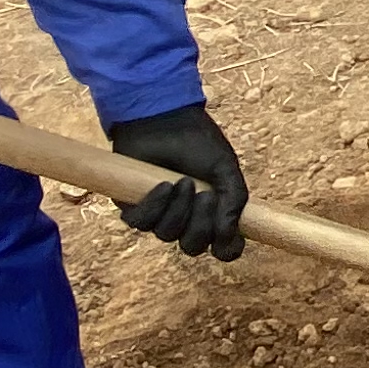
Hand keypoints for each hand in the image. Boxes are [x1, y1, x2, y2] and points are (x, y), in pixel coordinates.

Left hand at [105, 101, 251, 257]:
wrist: (163, 118)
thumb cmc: (197, 140)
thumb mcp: (225, 168)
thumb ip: (234, 200)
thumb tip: (231, 233)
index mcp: (212, 212)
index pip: (221, 247)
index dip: (226, 249)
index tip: (230, 239)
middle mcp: (186, 218)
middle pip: (192, 246)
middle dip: (201, 225)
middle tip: (205, 196)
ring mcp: (159, 214)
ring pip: (167, 235)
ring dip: (178, 211)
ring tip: (182, 182)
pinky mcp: (134, 207)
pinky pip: (141, 224)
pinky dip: (154, 206)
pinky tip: (163, 185)